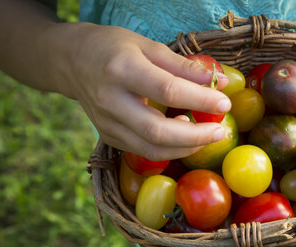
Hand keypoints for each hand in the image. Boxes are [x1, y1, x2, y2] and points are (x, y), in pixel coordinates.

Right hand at [58, 23, 230, 159]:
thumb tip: (222, 83)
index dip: (200, 100)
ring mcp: (106, 123)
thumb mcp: (149, 47)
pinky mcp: (108, 136)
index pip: (168, 91)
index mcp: (122, 69)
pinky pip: (143, 151)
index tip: (224, 103)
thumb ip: (185, 67)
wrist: (71, 61)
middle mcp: (111, 100)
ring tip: (207, 136)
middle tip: (220, 132)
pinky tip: (184, 137)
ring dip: (185, 148)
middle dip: (195, 137)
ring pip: (151, 149)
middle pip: (157, 131)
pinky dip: (169, 149)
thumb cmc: (113, 48)